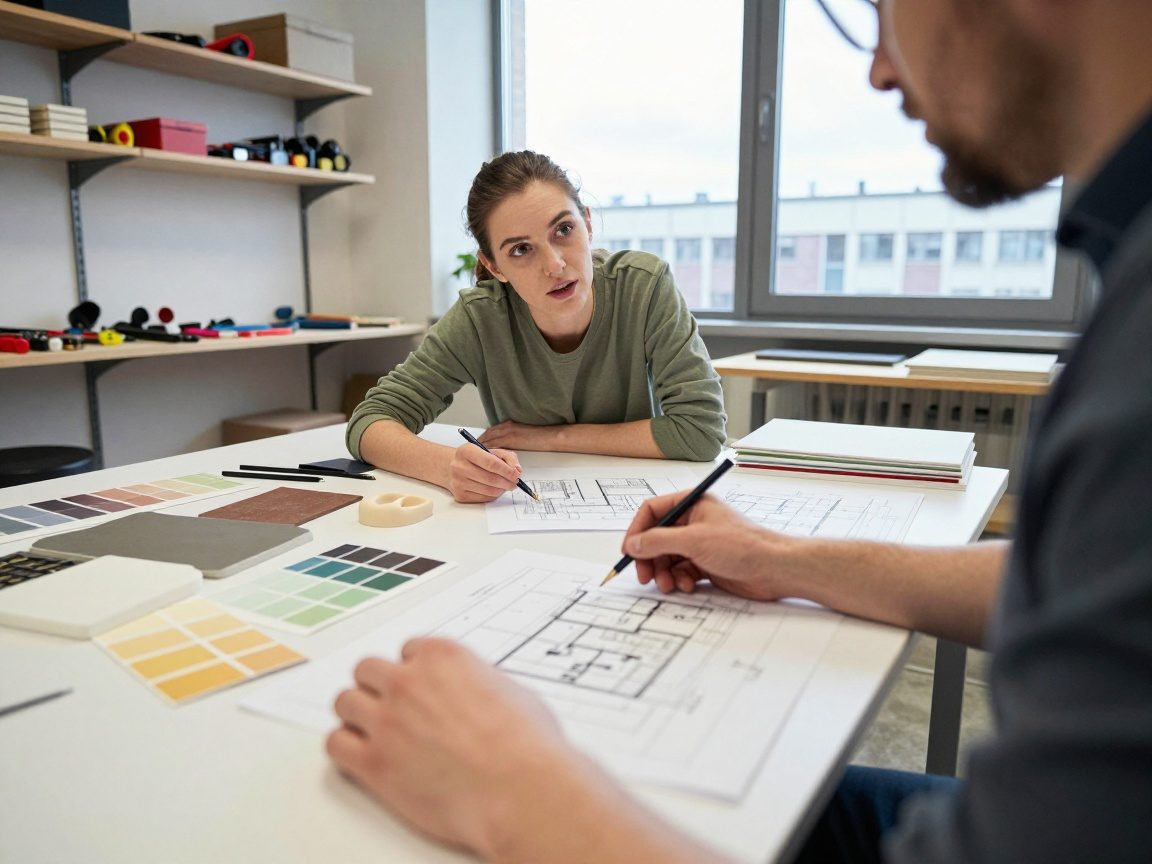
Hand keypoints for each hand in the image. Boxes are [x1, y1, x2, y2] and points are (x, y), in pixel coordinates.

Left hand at [327, 638, 579, 856]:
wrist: (520, 789)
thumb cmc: (528, 746)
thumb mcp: (512, 691)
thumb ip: (480, 684)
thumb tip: (479, 693)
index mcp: (442, 657)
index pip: (408, 651)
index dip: (412, 672)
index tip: (416, 686)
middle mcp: (408, 682)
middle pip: (367, 670)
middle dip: (377, 687)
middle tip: (388, 707)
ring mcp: (387, 721)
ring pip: (344, 702)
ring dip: (357, 715)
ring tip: (371, 731)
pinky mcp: (374, 763)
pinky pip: (335, 745)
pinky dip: (344, 749)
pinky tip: (360, 756)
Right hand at [448, 442, 521, 502]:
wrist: (451, 467)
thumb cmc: (475, 459)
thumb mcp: (491, 451)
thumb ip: (508, 458)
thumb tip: (517, 470)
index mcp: (467, 451)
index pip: (491, 463)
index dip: (507, 470)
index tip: (516, 474)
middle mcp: (459, 466)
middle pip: (491, 479)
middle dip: (508, 482)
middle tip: (515, 482)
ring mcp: (458, 482)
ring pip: (489, 491)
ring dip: (502, 489)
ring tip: (506, 485)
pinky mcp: (460, 495)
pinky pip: (484, 498)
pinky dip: (494, 495)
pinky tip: (495, 489)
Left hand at [478, 420, 557, 450]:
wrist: (550, 437)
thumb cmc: (540, 438)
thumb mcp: (523, 436)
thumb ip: (512, 439)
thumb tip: (503, 449)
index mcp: (509, 425)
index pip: (490, 431)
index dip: (482, 439)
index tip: (475, 446)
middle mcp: (507, 427)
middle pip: (487, 435)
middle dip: (479, 443)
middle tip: (471, 451)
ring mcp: (509, 431)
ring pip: (490, 439)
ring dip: (482, 447)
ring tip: (475, 455)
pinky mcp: (513, 438)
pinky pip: (497, 444)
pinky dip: (490, 450)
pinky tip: (485, 457)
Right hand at [622, 492, 786, 599]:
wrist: (774, 569)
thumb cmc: (742, 545)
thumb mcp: (694, 540)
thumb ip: (659, 541)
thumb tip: (633, 544)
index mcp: (692, 504)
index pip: (652, 511)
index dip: (637, 531)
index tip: (628, 551)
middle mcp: (694, 521)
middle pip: (657, 538)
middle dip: (649, 558)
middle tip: (644, 576)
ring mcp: (700, 543)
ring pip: (667, 557)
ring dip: (664, 573)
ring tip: (669, 585)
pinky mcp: (706, 563)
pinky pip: (681, 570)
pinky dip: (679, 579)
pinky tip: (687, 586)